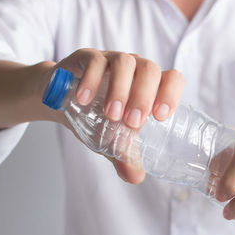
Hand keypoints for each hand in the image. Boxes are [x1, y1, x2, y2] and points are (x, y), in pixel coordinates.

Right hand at [42, 49, 184, 183]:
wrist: (61, 102)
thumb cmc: (97, 118)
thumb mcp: (112, 140)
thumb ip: (124, 157)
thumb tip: (136, 177)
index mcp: (150, 86)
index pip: (172, 78)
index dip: (171, 94)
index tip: (160, 117)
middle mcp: (135, 68)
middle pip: (150, 70)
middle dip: (144, 97)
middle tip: (132, 123)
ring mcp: (112, 60)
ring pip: (125, 63)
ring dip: (120, 89)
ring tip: (111, 116)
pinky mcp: (88, 57)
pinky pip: (95, 61)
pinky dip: (92, 80)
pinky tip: (84, 100)